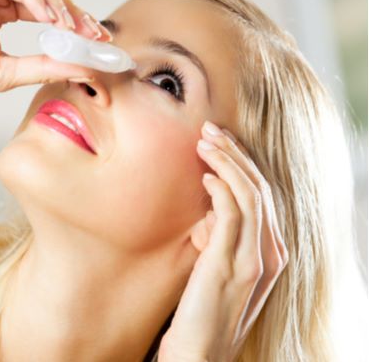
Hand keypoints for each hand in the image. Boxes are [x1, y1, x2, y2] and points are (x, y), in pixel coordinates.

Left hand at [158, 121, 288, 361]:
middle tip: (209, 130)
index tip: (219, 142)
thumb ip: (220, 240)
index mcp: (270, 252)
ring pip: (250, 196)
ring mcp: (254, 260)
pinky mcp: (232, 266)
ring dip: (227, 163)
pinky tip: (206, 177)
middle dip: (235, 154)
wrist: (199, 355)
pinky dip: (222, 190)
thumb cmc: (202, 311)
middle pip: (260, 188)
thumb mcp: (217, 268)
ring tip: (205, 142)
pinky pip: (233, 217)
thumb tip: (208, 211)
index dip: (242, 164)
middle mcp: (270, 254)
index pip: (262, 195)